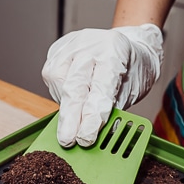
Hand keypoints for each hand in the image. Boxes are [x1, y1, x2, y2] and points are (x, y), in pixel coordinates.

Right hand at [41, 24, 162, 146]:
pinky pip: (52, 76)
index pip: (100, 88)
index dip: (91, 116)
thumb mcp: (131, 90)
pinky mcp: (57, 49)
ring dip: (65, 106)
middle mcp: (89, 44)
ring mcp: (70, 45)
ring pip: (58, 81)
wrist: (129, 44)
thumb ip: (113, 110)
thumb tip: (98, 135)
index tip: (86, 137)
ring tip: (75, 115)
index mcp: (114, 51)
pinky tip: (70, 100)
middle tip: (68, 140)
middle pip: (74, 85)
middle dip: (70, 117)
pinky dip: (59, 94)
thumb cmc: (131, 68)